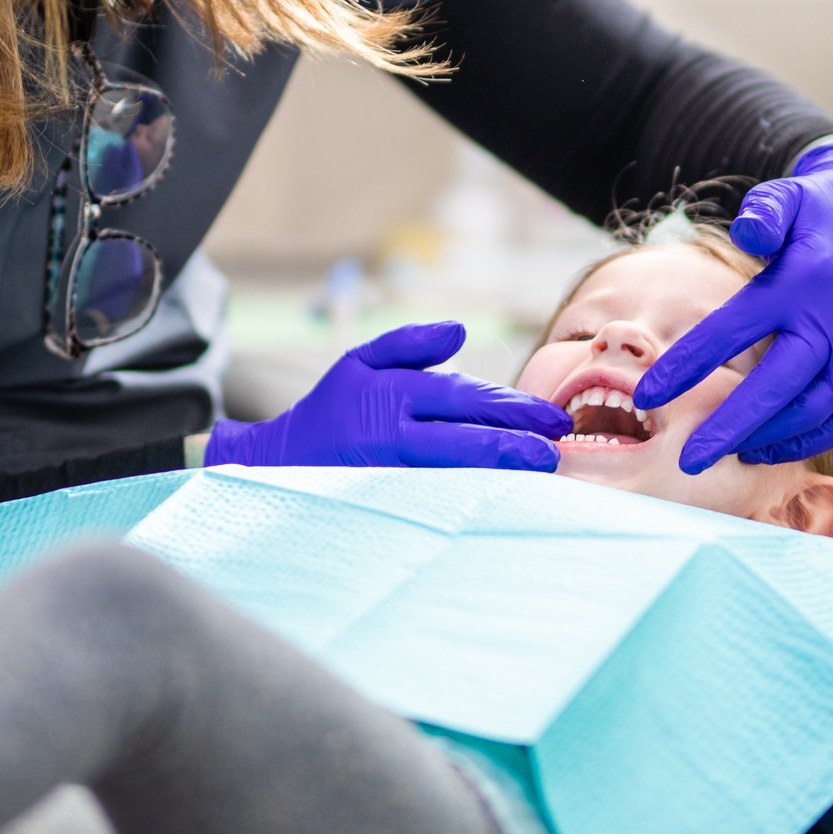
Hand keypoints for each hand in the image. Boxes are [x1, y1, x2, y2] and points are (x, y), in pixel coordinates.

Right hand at [205, 322, 569, 470]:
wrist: (275, 465)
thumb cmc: (330, 410)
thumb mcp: (359, 361)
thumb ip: (409, 342)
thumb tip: (460, 331)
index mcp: (392, 393)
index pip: (463, 398)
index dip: (510, 410)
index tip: (551, 420)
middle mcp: (392, 433)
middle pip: (465, 438)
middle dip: (515, 444)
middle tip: (557, 451)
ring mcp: (388, 472)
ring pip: (455, 472)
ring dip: (501, 473)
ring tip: (540, 473)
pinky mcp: (384, 501)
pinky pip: (435, 498)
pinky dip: (472, 495)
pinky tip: (501, 499)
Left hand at [634, 143, 832, 470]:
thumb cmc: (817, 212)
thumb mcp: (789, 195)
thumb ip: (763, 213)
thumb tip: (744, 231)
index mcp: (799, 285)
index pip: (733, 331)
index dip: (687, 366)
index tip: (646, 395)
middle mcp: (831, 323)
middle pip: (778, 388)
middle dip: (729, 428)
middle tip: (686, 460)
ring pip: (813, 412)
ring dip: (767, 440)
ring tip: (722, 455)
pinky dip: (805, 441)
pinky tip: (765, 448)